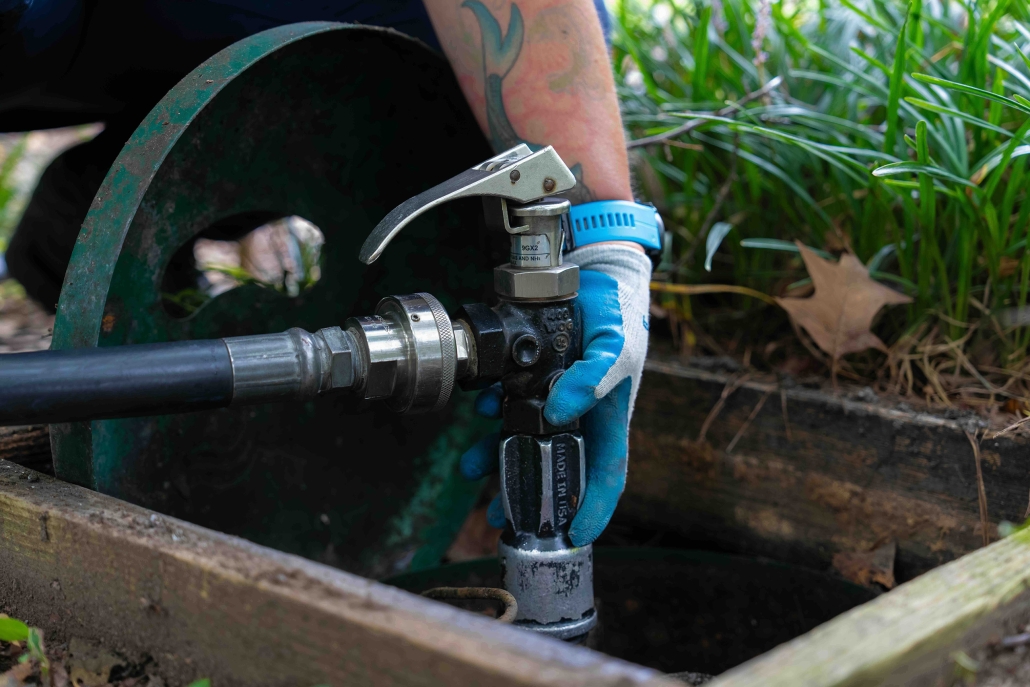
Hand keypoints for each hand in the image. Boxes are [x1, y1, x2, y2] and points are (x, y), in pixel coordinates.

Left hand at [459, 244, 651, 545]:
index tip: (574, 536)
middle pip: (553, 467)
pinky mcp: (529, 379)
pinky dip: (492, 413)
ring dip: (496, 458)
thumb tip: (556, 413)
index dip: (594, 508)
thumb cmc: (618, 318)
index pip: (605, 475)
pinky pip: (506, 404)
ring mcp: (551, 399)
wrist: (594, 279)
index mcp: (607, 419)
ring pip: (522, 439)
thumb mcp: (616, 346)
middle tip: (501, 518)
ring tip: (470, 469)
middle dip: (527, 494)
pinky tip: (481, 410)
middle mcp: (578, 416)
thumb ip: (594, 378)